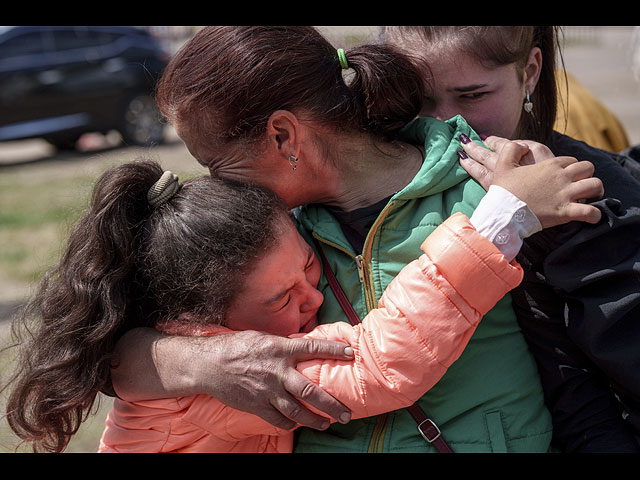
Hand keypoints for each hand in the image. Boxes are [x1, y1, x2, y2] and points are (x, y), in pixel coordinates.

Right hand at [201, 330, 352, 429]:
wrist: (209, 364)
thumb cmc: (237, 347)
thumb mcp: (263, 338)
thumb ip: (283, 345)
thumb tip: (302, 345)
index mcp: (280, 348)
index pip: (313, 348)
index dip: (333, 350)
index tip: (351, 353)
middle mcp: (277, 371)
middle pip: (310, 390)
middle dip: (331, 404)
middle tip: (346, 413)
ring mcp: (267, 390)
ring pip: (297, 410)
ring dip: (314, 420)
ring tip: (327, 423)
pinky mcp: (256, 405)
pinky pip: (278, 419)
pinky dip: (289, 423)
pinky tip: (297, 424)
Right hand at [459, 136, 603, 227]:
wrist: (503, 212)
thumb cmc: (504, 191)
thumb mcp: (503, 165)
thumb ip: (512, 149)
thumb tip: (522, 145)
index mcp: (549, 166)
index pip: (570, 160)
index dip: (570, 166)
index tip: (565, 175)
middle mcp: (561, 177)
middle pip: (588, 168)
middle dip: (587, 175)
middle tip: (581, 183)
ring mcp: (565, 195)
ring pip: (595, 185)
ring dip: (596, 191)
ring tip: (591, 197)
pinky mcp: (566, 212)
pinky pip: (589, 212)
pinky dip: (594, 215)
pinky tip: (592, 216)